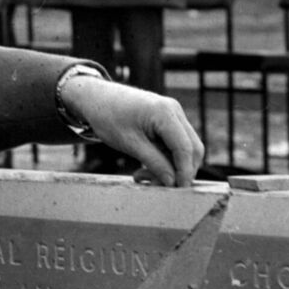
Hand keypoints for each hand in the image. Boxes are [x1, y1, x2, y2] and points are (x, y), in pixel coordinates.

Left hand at [61, 74, 203, 186]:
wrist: (96, 97)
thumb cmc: (108, 117)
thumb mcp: (130, 144)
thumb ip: (154, 162)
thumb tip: (172, 182)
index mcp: (165, 113)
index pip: (185, 148)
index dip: (184, 172)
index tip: (177, 190)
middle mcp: (174, 111)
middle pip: (193, 148)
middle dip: (181, 171)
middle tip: (157, 185)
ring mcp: (173, 114)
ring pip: (185, 148)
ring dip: (170, 167)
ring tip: (142, 176)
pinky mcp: (168, 120)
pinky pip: (175, 144)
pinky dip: (165, 159)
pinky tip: (145, 168)